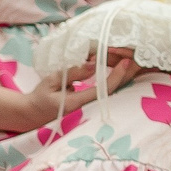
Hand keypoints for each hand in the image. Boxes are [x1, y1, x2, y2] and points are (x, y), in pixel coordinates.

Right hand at [19, 50, 141, 131]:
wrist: (34, 114)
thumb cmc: (40, 96)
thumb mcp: (51, 81)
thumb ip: (73, 72)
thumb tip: (95, 64)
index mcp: (76, 103)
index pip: (103, 90)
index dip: (116, 76)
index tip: (126, 61)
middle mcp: (87, 108)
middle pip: (114, 92)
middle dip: (127, 74)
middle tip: (136, 57)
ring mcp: (90, 108)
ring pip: (112, 92)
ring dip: (123, 77)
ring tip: (132, 60)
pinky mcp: (91, 105)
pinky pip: (107, 92)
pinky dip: (115, 80)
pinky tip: (121, 70)